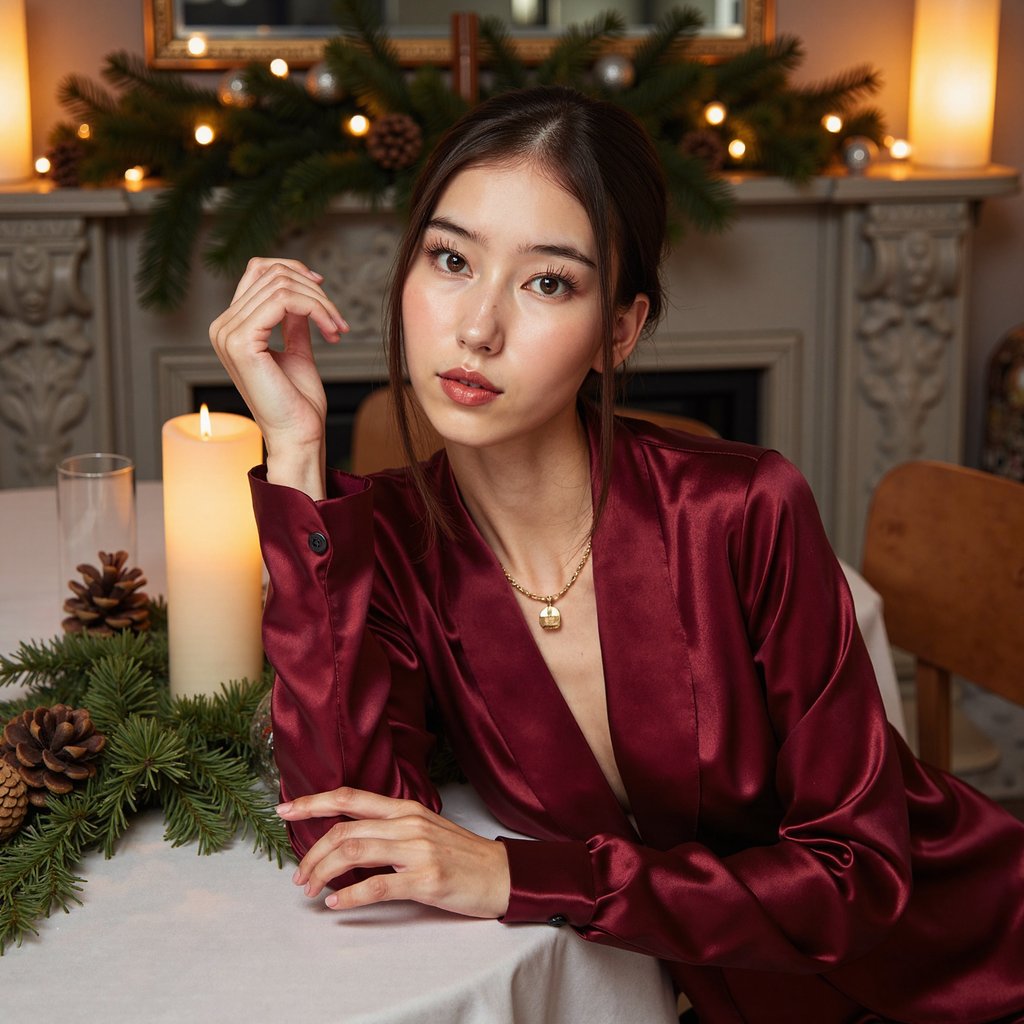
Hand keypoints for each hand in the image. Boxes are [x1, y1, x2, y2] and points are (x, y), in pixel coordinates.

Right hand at [209, 257, 349, 496]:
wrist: (298, 437)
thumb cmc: (298, 403)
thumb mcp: (296, 351)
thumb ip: (292, 321)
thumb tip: (301, 290)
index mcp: (231, 328)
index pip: (257, 271)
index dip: (295, 271)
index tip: (324, 292)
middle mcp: (222, 328)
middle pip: (272, 274)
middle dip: (315, 291)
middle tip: (338, 321)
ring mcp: (227, 334)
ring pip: (281, 284)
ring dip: (321, 303)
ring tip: (337, 329)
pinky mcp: (242, 342)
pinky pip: (283, 301)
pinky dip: (316, 309)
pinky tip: (331, 331)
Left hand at [277, 787, 510, 918]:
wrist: (502, 874)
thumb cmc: (461, 855)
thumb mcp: (425, 830)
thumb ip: (390, 829)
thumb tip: (348, 841)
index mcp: (405, 809)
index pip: (350, 797)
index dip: (313, 802)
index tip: (284, 808)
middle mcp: (408, 823)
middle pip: (344, 829)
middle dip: (312, 853)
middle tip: (298, 876)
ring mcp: (418, 850)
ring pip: (354, 852)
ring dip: (323, 872)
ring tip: (311, 890)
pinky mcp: (427, 880)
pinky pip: (379, 886)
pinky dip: (351, 896)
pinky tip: (337, 905)